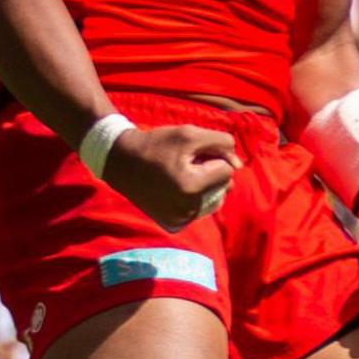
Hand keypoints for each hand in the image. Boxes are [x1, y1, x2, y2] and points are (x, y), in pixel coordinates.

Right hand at [103, 123, 236, 230]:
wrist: (120, 161)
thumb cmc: (156, 145)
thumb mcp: (191, 134)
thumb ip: (223, 144)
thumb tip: (239, 166)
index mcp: (191, 188)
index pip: (227, 170)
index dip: (212, 157)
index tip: (189, 154)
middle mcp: (186, 210)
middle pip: (223, 187)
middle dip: (210, 172)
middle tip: (183, 164)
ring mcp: (180, 220)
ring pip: (214, 199)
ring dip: (205, 185)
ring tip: (180, 175)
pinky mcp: (173, 224)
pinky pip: (200, 210)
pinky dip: (195, 198)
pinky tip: (176, 188)